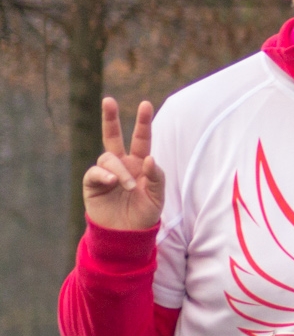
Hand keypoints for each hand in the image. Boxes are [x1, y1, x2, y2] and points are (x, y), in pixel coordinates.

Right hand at [84, 98, 163, 230]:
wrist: (128, 235)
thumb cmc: (145, 214)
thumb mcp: (158, 196)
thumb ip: (156, 176)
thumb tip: (149, 158)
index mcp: (140, 163)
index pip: (142, 139)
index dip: (143, 123)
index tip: (145, 104)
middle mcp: (122, 164)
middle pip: (113, 136)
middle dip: (110, 118)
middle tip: (108, 100)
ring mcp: (105, 173)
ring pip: (108, 158)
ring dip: (119, 170)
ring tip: (128, 186)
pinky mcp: (92, 184)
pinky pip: (95, 173)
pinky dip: (104, 175)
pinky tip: (112, 181)